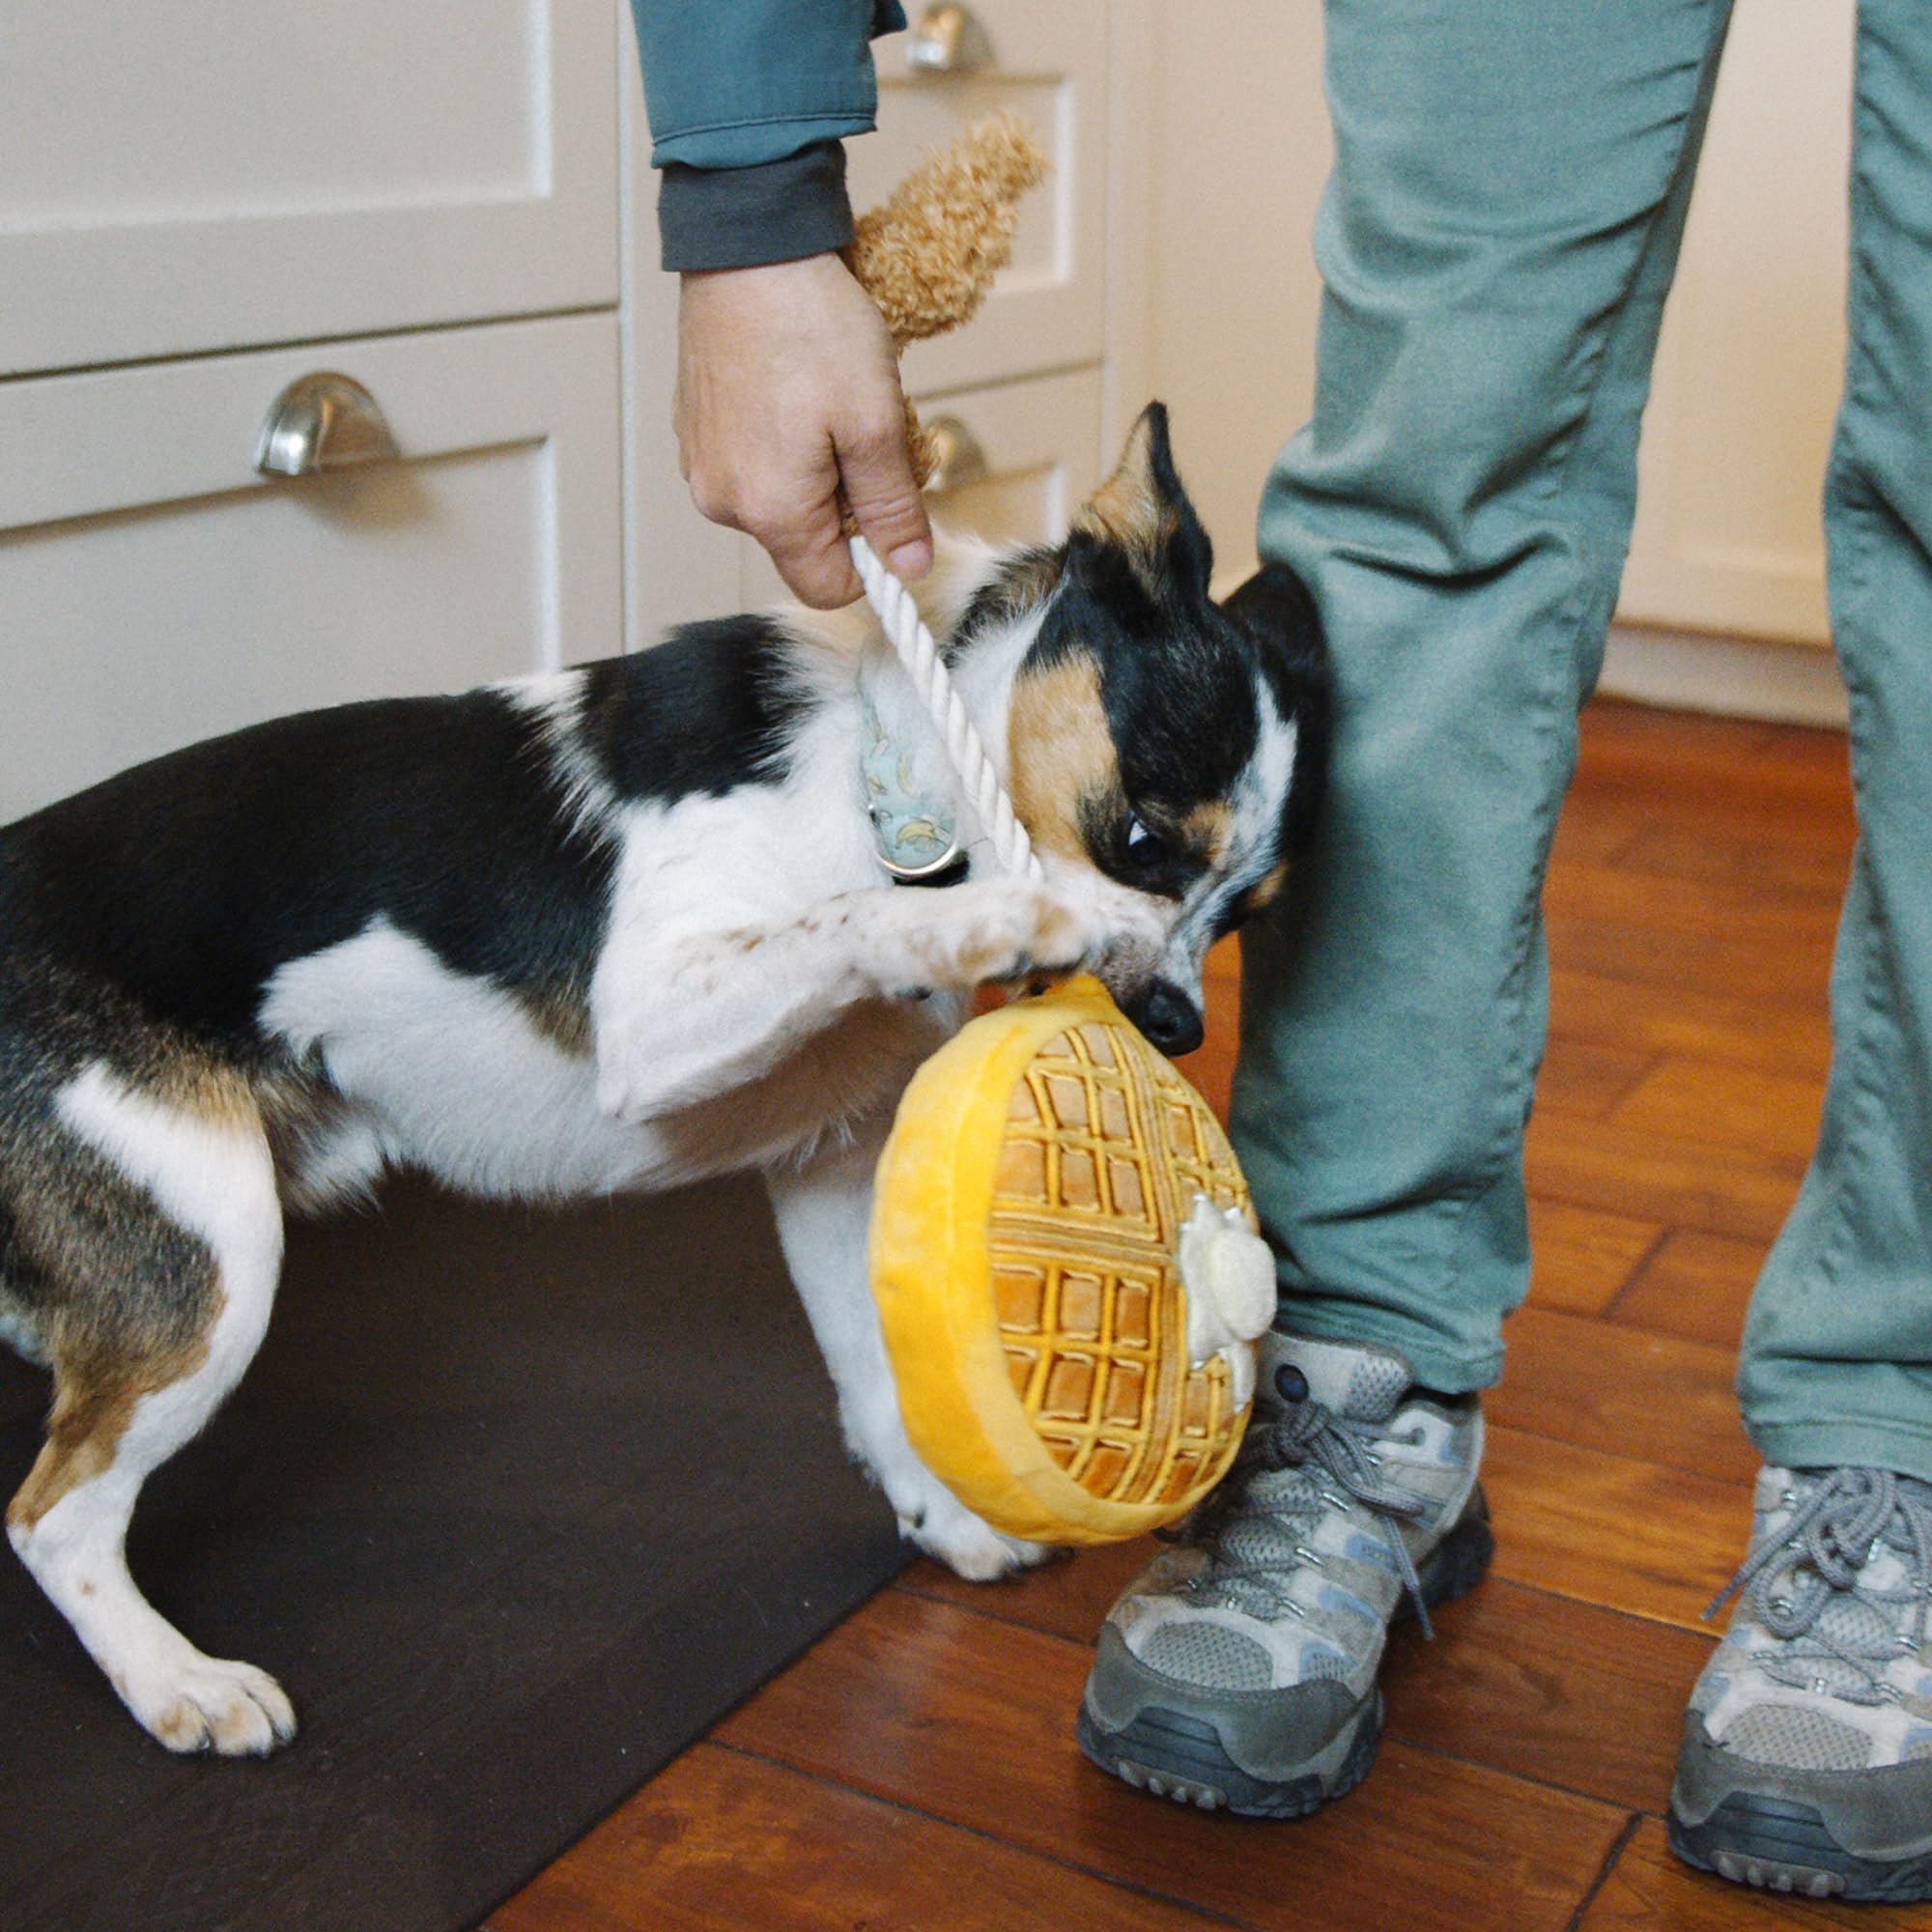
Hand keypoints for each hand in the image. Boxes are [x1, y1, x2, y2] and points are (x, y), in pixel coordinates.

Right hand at [675, 254, 933, 607]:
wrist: (748, 244)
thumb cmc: (811, 325)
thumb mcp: (876, 423)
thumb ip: (893, 508)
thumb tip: (910, 567)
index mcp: (769, 510)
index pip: (828, 588)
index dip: (873, 561)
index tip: (895, 512)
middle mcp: (723, 500)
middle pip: (804, 544)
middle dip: (846, 504)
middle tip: (867, 434)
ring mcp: (702, 464)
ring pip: (780, 502)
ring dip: (817, 471)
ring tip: (828, 402)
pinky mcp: (695, 430)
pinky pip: (753, 464)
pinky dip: (784, 443)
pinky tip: (795, 388)